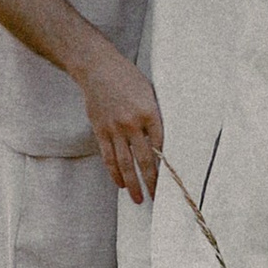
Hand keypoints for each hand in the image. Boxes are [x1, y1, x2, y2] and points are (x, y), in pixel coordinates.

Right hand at [80, 43, 162, 201]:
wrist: (97, 68)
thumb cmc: (127, 77)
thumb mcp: (148, 92)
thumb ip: (154, 115)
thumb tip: (160, 140)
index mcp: (149, 112)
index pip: (160, 146)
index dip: (164, 165)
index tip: (170, 179)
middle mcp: (132, 123)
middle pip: (143, 160)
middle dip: (151, 181)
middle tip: (156, 198)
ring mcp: (114, 128)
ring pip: (124, 163)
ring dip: (132, 183)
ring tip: (138, 198)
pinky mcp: (100, 130)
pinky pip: (108, 157)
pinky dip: (114, 172)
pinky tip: (120, 183)